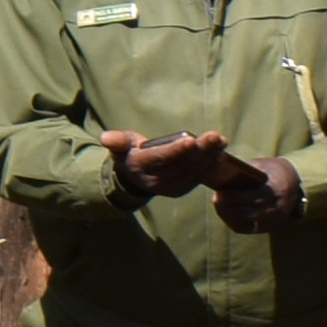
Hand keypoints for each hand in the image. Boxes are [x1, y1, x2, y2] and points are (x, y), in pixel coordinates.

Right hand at [103, 126, 225, 201]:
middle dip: (200, 151)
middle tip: (214, 137)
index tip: (190, 140)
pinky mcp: (182, 189)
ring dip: (209, 157)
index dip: (176, 151)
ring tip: (221, 141)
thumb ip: (116, 141)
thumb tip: (106, 138)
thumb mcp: (120, 145)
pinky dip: (210, 164)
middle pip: (182, 166)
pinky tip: (220, 151)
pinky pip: (199, 177)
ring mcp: (171, 188)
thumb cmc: (131, 153)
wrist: (135, 176)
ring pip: (193, 172)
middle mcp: (156, 182)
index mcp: (142, 168)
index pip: (161, 160)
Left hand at [208, 152, 303, 231]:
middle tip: (215, 199)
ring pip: (248, 223)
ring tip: (218, 205)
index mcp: (276, 190)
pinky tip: (226, 214)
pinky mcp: (270, 226)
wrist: (295, 184)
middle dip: (229, 208)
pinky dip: (235, 222)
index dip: (234, 197)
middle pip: (249, 212)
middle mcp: (277, 208)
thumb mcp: (262, 166)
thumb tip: (221, 174)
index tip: (219, 193)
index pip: (253, 197)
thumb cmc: (273, 172)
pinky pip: (249, 229)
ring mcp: (274, 220)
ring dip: (230, 216)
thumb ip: (245, 171)